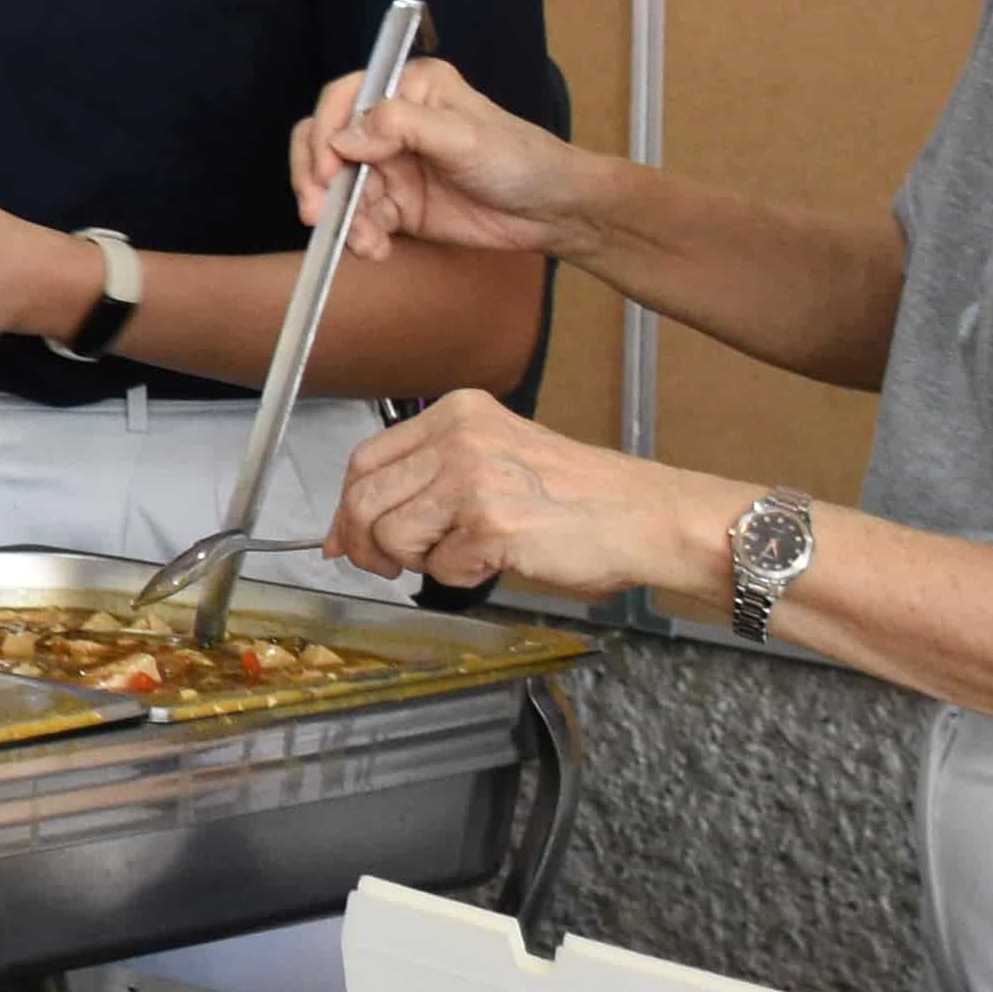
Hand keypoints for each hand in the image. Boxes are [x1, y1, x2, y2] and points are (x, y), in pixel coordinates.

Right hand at [299, 53, 614, 261]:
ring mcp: (390, 165)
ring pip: (338, 188)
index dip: (325, 133)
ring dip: (342, 217)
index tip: (328, 173)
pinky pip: (359, 218)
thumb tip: (342, 139)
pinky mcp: (396, 205)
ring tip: (364, 243)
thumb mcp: (463, 136)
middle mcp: (391, 122)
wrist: (551, 211)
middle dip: (316, 179)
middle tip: (316, 214)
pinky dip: (360, 236)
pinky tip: (376, 250)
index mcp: (408, 87)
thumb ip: (401, 127)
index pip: (344, 98)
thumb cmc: (518, 159)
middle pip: (327, 142)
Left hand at [326, 391, 738, 600]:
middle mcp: (460, 436)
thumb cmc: (580, 498)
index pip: (366, 459)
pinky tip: (500, 562)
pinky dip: (462, 578)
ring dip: (419, 562)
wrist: (648, 517)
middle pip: (365, 498)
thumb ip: (429, 479)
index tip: (344, 538)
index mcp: (458, 412)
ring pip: (392, 536)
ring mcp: (473, 478)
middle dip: (364, 544)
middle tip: (383, 566)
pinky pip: (440, 568)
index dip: (348, 507)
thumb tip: (355, 527)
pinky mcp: (491, 524)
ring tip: (466, 555)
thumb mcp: (497, 458)